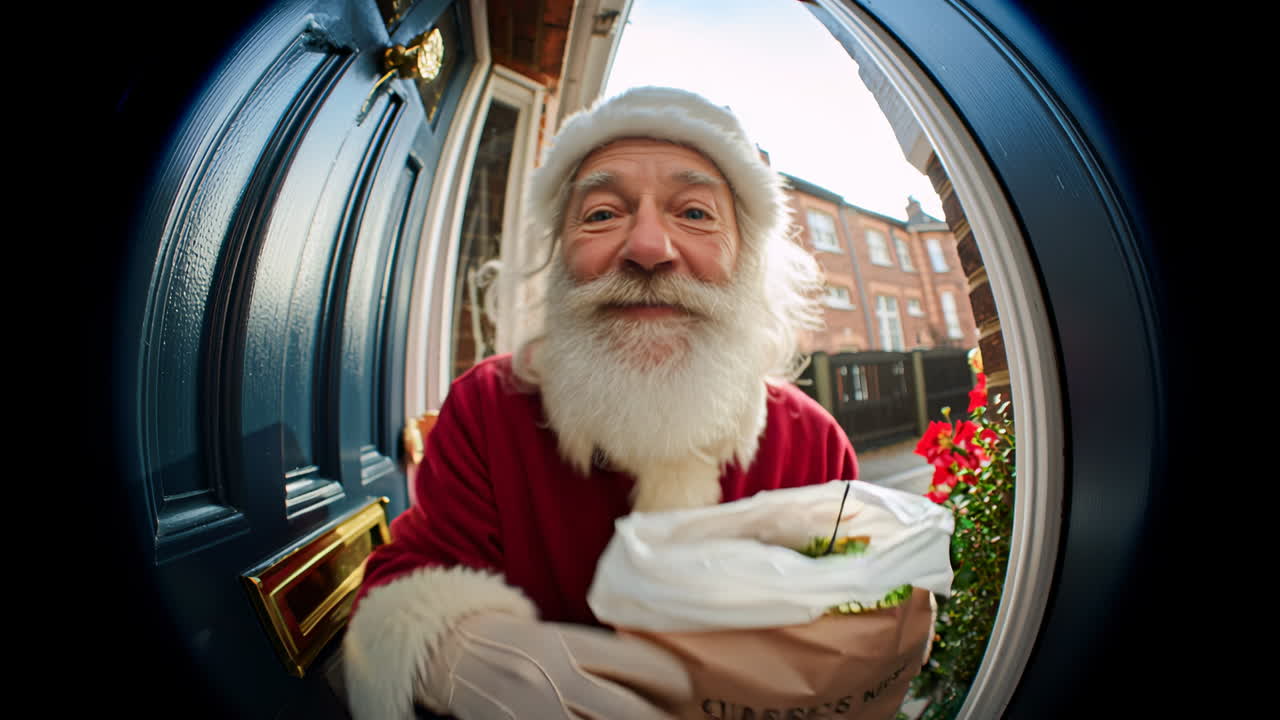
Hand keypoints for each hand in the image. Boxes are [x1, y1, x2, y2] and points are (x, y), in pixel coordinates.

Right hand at [419, 612, 692, 718]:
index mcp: (565, 644)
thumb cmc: (516, 644)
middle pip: (626, 711)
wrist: (451, 655)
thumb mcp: (556, 637)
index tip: (684, 689)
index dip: (670, 680)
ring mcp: (534, 710)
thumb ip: (598, 656)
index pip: (635, 662)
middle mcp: (551, 679)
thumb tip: (656, 677)